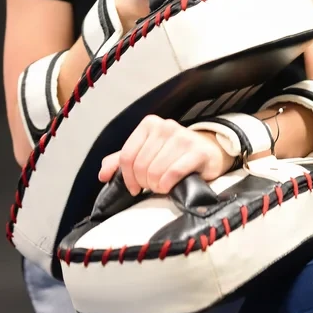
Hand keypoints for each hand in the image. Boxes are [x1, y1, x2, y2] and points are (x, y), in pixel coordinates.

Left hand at [98, 115, 234, 195]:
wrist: (209, 151)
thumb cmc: (175, 154)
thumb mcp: (147, 153)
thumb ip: (123, 161)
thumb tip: (103, 174)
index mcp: (150, 124)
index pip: (126, 156)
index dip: (126, 177)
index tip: (133, 187)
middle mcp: (166, 126)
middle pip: (141, 165)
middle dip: (144, 182)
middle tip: (152, 186)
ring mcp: (183, 137)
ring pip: (155, 171)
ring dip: (156, 186)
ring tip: (162, 185)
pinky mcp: (198, 151)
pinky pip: (173, 173)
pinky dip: (167, 185)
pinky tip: (169, 186)